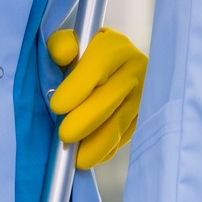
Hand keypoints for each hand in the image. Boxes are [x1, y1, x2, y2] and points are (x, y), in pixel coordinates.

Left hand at [47, 27, 146, 169]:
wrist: (111, 64)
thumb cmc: (84, 54)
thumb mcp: (70, 43)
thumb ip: (62, 45)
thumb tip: (62, 55)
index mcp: (115, 47)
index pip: (96, 67)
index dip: (76, 88)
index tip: (57, 106)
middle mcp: (135, 69)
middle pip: (111, 98)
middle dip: (86, 120)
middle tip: (64, 135)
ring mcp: (143, 94)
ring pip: (121, 122)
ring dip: (99, 143)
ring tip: (78, 159)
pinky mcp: (144, 115)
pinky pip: (126, 135)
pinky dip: (108, 149)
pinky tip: (92, 156)